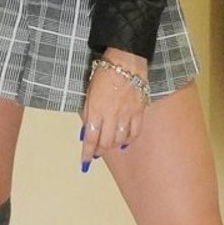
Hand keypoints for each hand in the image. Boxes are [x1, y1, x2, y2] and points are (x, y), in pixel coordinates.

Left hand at [79, 48, 148, 167]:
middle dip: (99, 151)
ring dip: (112, 146)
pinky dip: (129, 141)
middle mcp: (111, 115)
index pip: (90, 138)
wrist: (125, 62)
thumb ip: (88, 113)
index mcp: (96, 109)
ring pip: (119, 140)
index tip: (85, 162)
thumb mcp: (89, 92)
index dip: (87, 153)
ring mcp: (126, 115)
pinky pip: (134, 133)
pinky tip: (124, 142)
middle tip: (95, 153)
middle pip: (106, 143)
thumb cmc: (104, 73)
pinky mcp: (139, 112)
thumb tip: (86, 132)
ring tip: (108, 145)